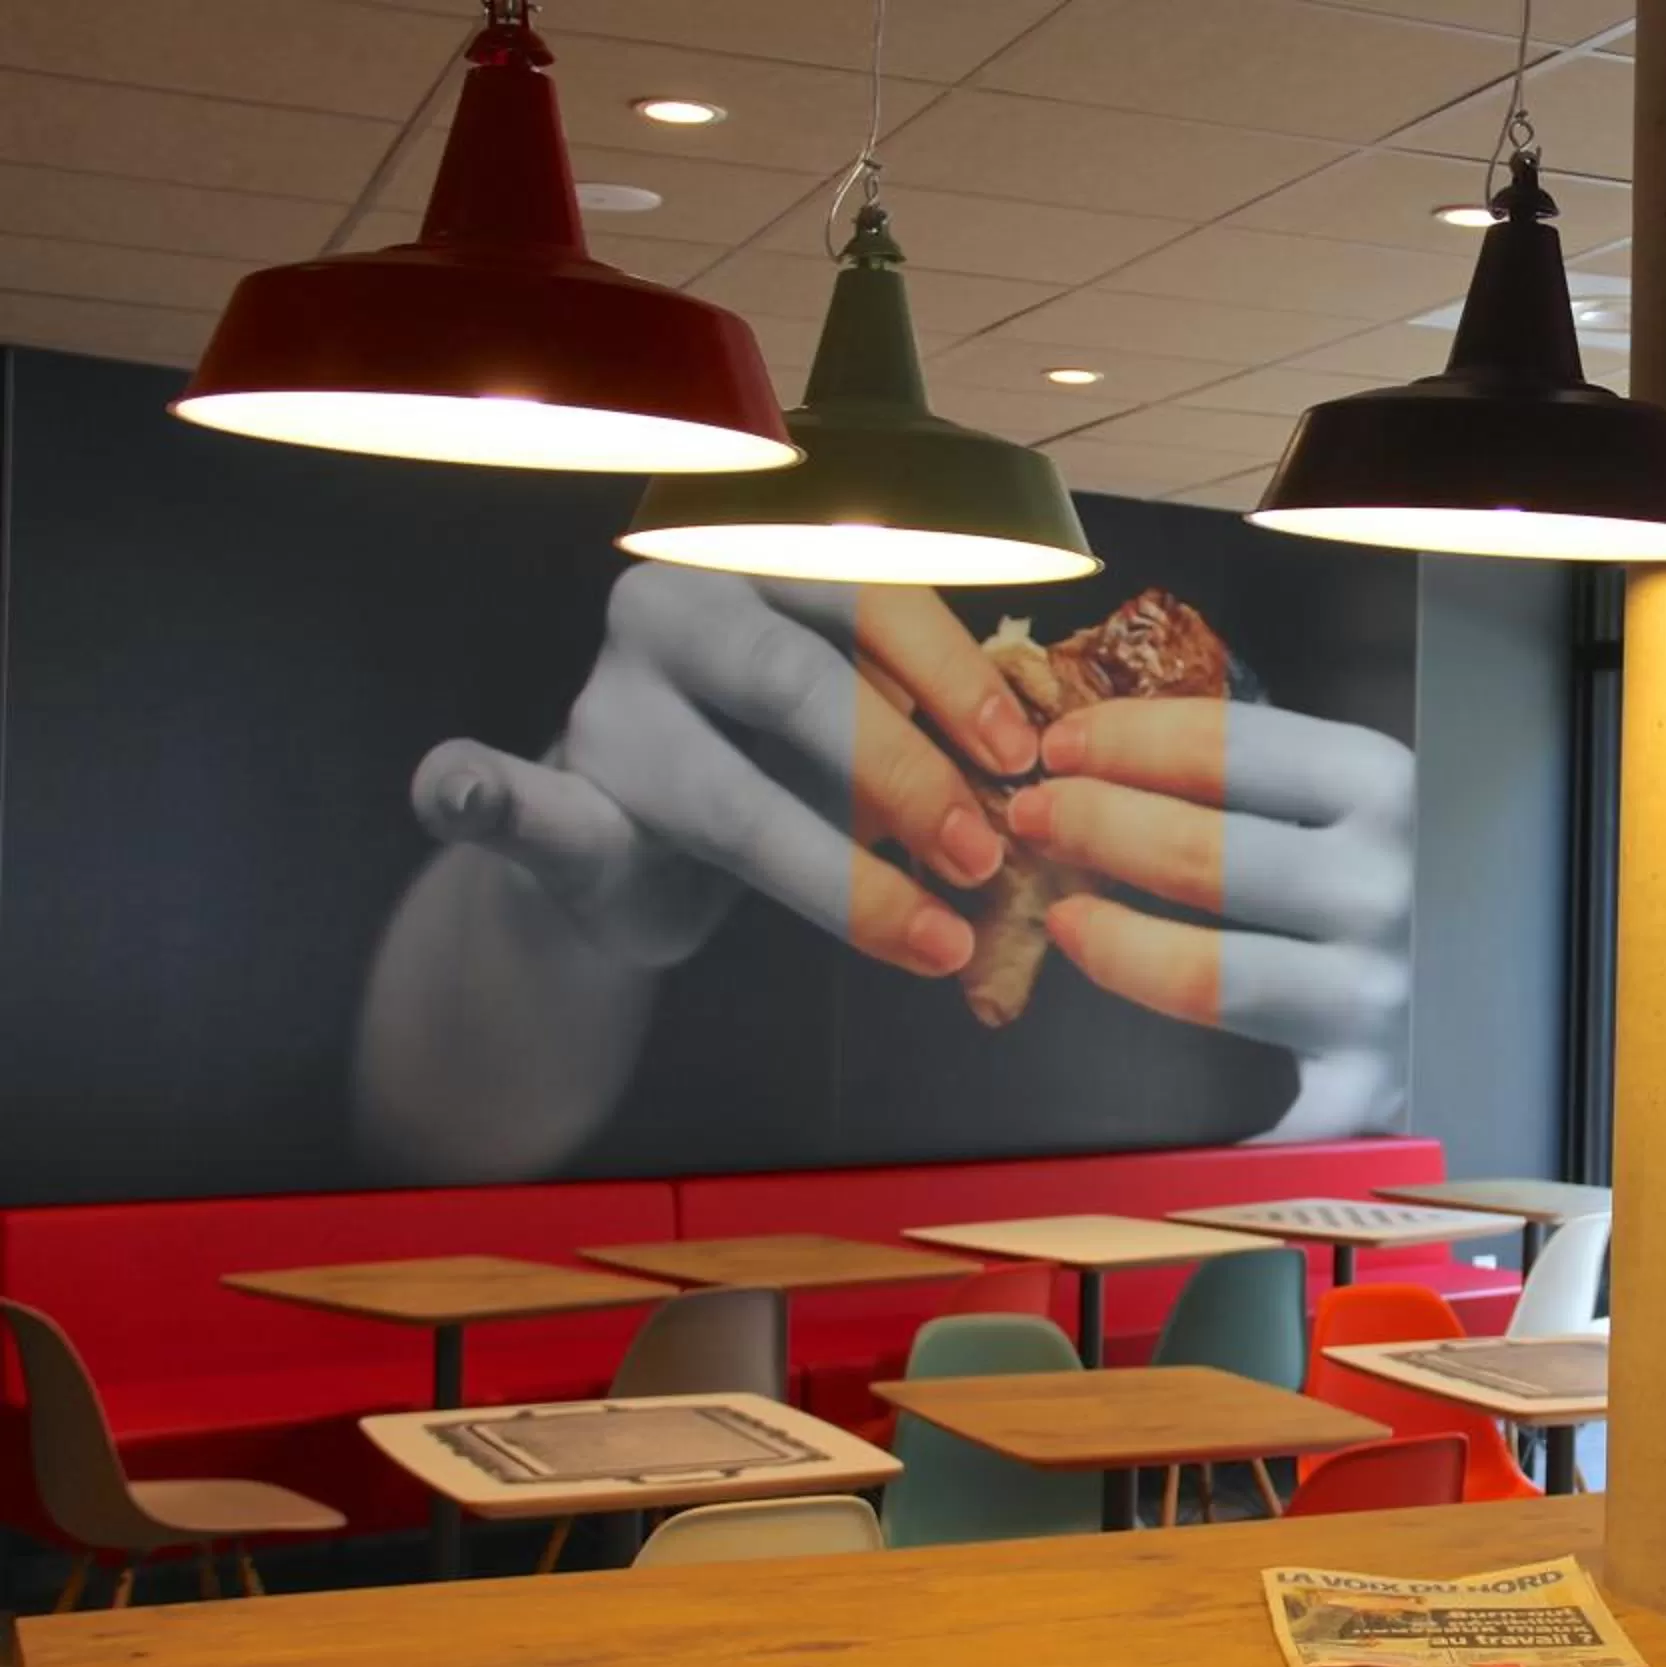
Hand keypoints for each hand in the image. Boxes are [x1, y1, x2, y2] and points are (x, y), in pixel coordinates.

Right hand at [408, 564, 1034, 977]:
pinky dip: (481, 793)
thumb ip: (920, 707)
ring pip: (724, 791)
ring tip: (934, 936)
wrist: (644, 848)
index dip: (952, 673)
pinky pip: (504, 792)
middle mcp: (669, 608)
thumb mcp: (856, 710)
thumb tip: (1035, 757)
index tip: (1021, 756)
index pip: (865, 590)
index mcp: (757, 559)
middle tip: (985, 858)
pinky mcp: (551, 795)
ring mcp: (604, 704)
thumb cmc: (779, 761)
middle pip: (799, 681)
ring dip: (841, 877)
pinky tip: (459, 788)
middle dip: (908, 778)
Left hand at [1002, 699, 1414, 1133]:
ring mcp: (1376, 994)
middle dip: (1092, 827)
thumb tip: (1116, 749)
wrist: (1525, 982)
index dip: (1123, 741)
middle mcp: (1385, 888)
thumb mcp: (1368, 799)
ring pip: (1207, 973)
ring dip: (1109, 937)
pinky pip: (1251, 1104)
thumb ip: (1273, 776)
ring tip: (1063, 914)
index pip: (1226, 749)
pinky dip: (1187, 1094)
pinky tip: (1141, 1048)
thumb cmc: (1416, 875)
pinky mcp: (1363, 1090)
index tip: (1063, 743)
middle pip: (1199, 856)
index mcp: (1385, 790)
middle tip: (1035, 818)